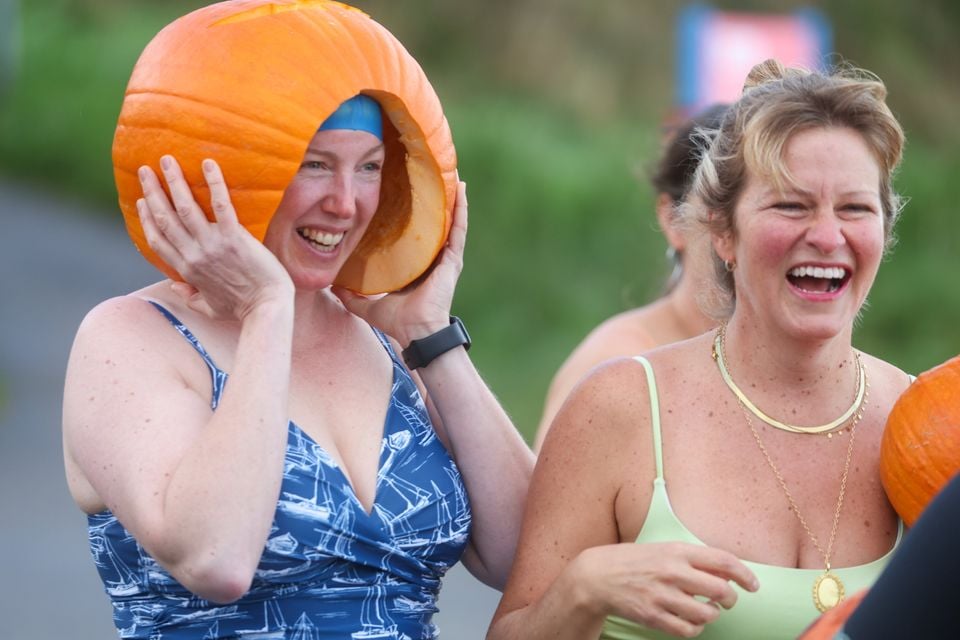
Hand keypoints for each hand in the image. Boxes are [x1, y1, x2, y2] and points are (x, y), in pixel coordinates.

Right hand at [137, 156, 292, 320]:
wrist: (266, 309)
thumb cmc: (241, 309)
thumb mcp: (209, 308)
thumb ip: (189, 297)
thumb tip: (175, 286)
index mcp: (186, 270)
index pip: (158, 239)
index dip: (146, 218)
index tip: (142, 200)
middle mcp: (194, 255)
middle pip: (165, 218)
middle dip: (152, 191)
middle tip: (144, 170)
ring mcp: (213, 245)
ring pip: (185, 208)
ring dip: (173, 181)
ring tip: (167, 160)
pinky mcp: (235, 238)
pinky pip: (221, 206)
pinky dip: (214, 183)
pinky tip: (208, 164)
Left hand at [333, 180, 467, 345]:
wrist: (416, 332)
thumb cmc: (397, 322)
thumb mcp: (367, 304)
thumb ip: (350, 295)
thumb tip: (330, 285)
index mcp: (416, 266)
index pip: (414, 235)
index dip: (410, 215)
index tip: (402, 194)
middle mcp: (433, 259)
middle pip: (433, 223)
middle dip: (432, 200)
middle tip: (426, 175)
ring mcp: (446, 257)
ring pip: (449, 220)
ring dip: (450, 197)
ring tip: (449, 173)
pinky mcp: (453, 258)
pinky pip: (458, 228)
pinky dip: (460, 209)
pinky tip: (460, 190)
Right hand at [577, 542, 758, 637]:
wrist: (598, 576)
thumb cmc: (636, 561)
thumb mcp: (664, 550)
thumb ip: (693, 559)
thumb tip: (727, 572)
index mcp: (677, 550)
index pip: (723, 560)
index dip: (744, 574)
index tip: (753, 585)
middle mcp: (672, 571)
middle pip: (720, 590)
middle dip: (729, 599)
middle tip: (726, 601)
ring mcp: (662, 595)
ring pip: (706, 614)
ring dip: (711, 615)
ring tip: (705, 610)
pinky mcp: (653, 616)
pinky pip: (687, 630)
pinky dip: (695, 629)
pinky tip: (691, 622)